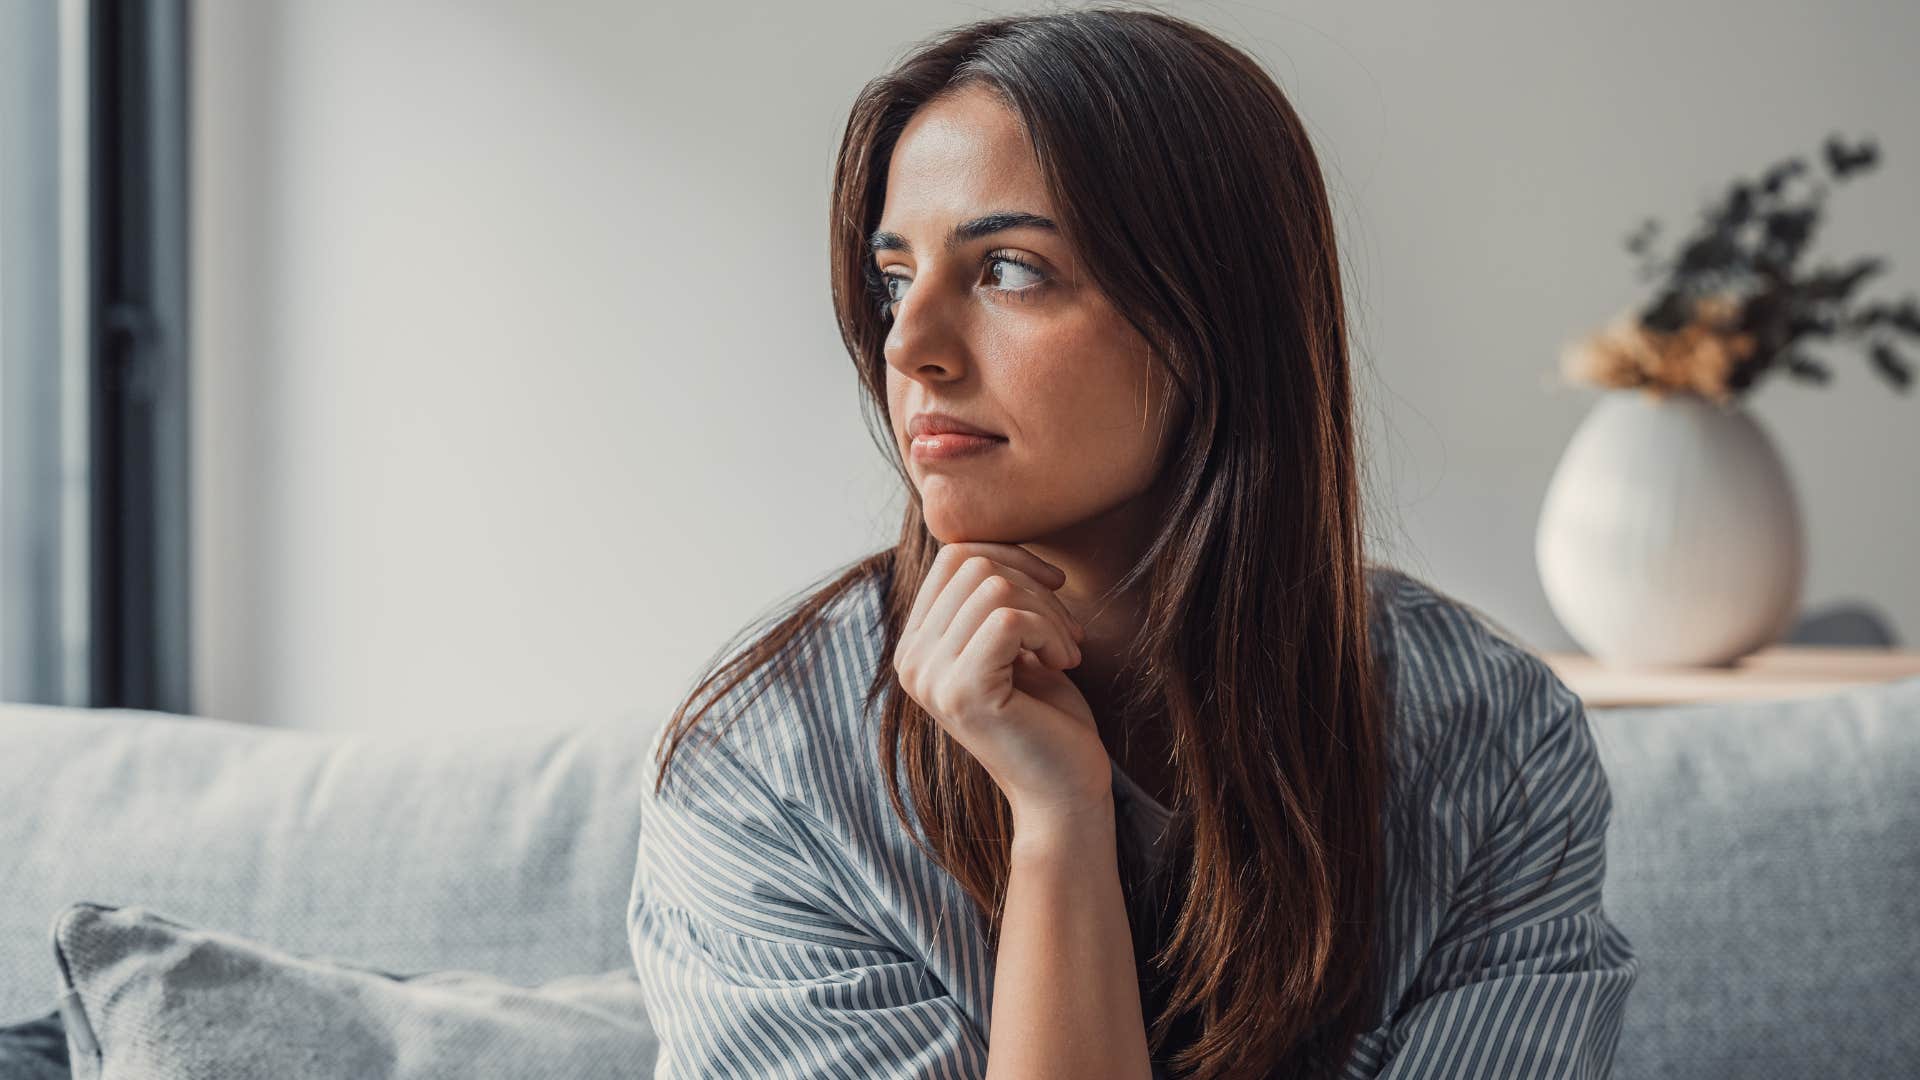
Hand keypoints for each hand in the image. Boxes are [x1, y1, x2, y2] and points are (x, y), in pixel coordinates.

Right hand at [892, 542, 1113, 825]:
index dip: (1012, 557)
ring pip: (994, 588)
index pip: (954, 556)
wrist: (1065, 790)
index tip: (1053, 589)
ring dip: (1049, 614)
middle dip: (1035, 587)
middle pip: (973, 565)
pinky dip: (1049, 632)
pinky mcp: (962, 693)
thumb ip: (992, 597)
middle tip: (1066, 632)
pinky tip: (1064, 664)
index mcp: (917, 646)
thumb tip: (994, 540)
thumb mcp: (1013, 643)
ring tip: (1066, 651)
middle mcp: (911, 661)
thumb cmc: (1049, 716)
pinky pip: (1008, 619)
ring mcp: (931, 678)